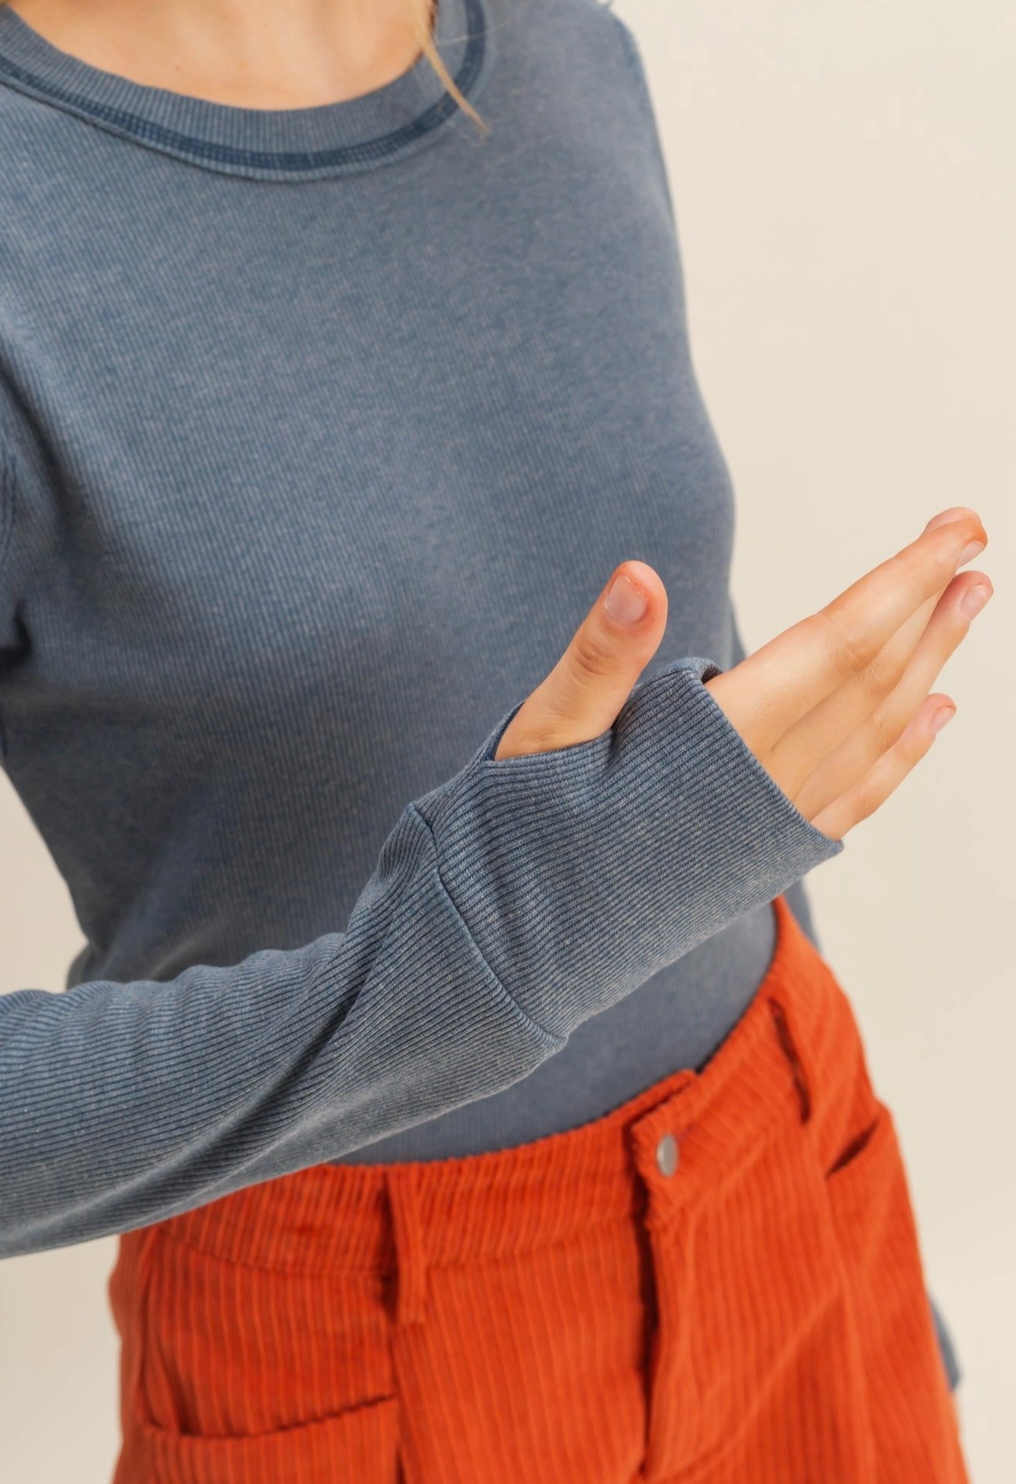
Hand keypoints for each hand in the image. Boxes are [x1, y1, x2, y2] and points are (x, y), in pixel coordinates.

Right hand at [493, 507, 991, 842]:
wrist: (514, 955)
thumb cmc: (515, 839)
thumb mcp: (539, 736)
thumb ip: (600, 658)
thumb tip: (641, 575)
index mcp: (715, 749)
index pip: (836, 645)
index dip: (903, 582)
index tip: (959, 528)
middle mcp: (763, 792)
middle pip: (873, 685)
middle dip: (929, 610)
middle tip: (974, 542)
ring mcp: (772, 833)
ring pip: (877, 736)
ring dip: (930, 667)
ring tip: (967, 607)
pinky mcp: (763, 860)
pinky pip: (858, 797)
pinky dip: (904, 753)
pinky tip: (933, 716)